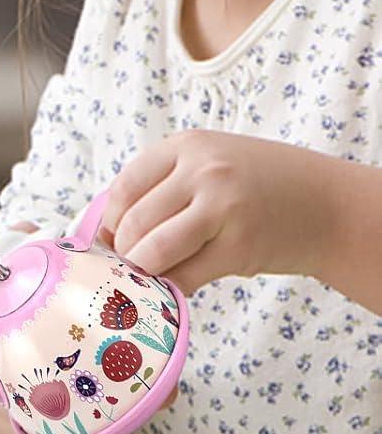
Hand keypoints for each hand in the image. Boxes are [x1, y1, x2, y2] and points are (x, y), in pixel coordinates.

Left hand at [101, 132, 337, 292]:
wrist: (326, 205)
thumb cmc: (256, 185)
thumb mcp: (209, 163)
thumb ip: (164, 184)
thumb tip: (108, 228)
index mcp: (187, 146)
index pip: (126, 186)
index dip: (109, 219)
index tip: (108, 238)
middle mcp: (204, 172)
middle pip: (136, 221)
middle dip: (124, 250)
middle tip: (127, 263)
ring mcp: (223, 209)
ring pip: (156, 250)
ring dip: (143, 270)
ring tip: (147, 274)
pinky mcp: (240, 248)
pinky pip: (187, 276)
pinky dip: (172, 286)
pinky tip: (175, 285)